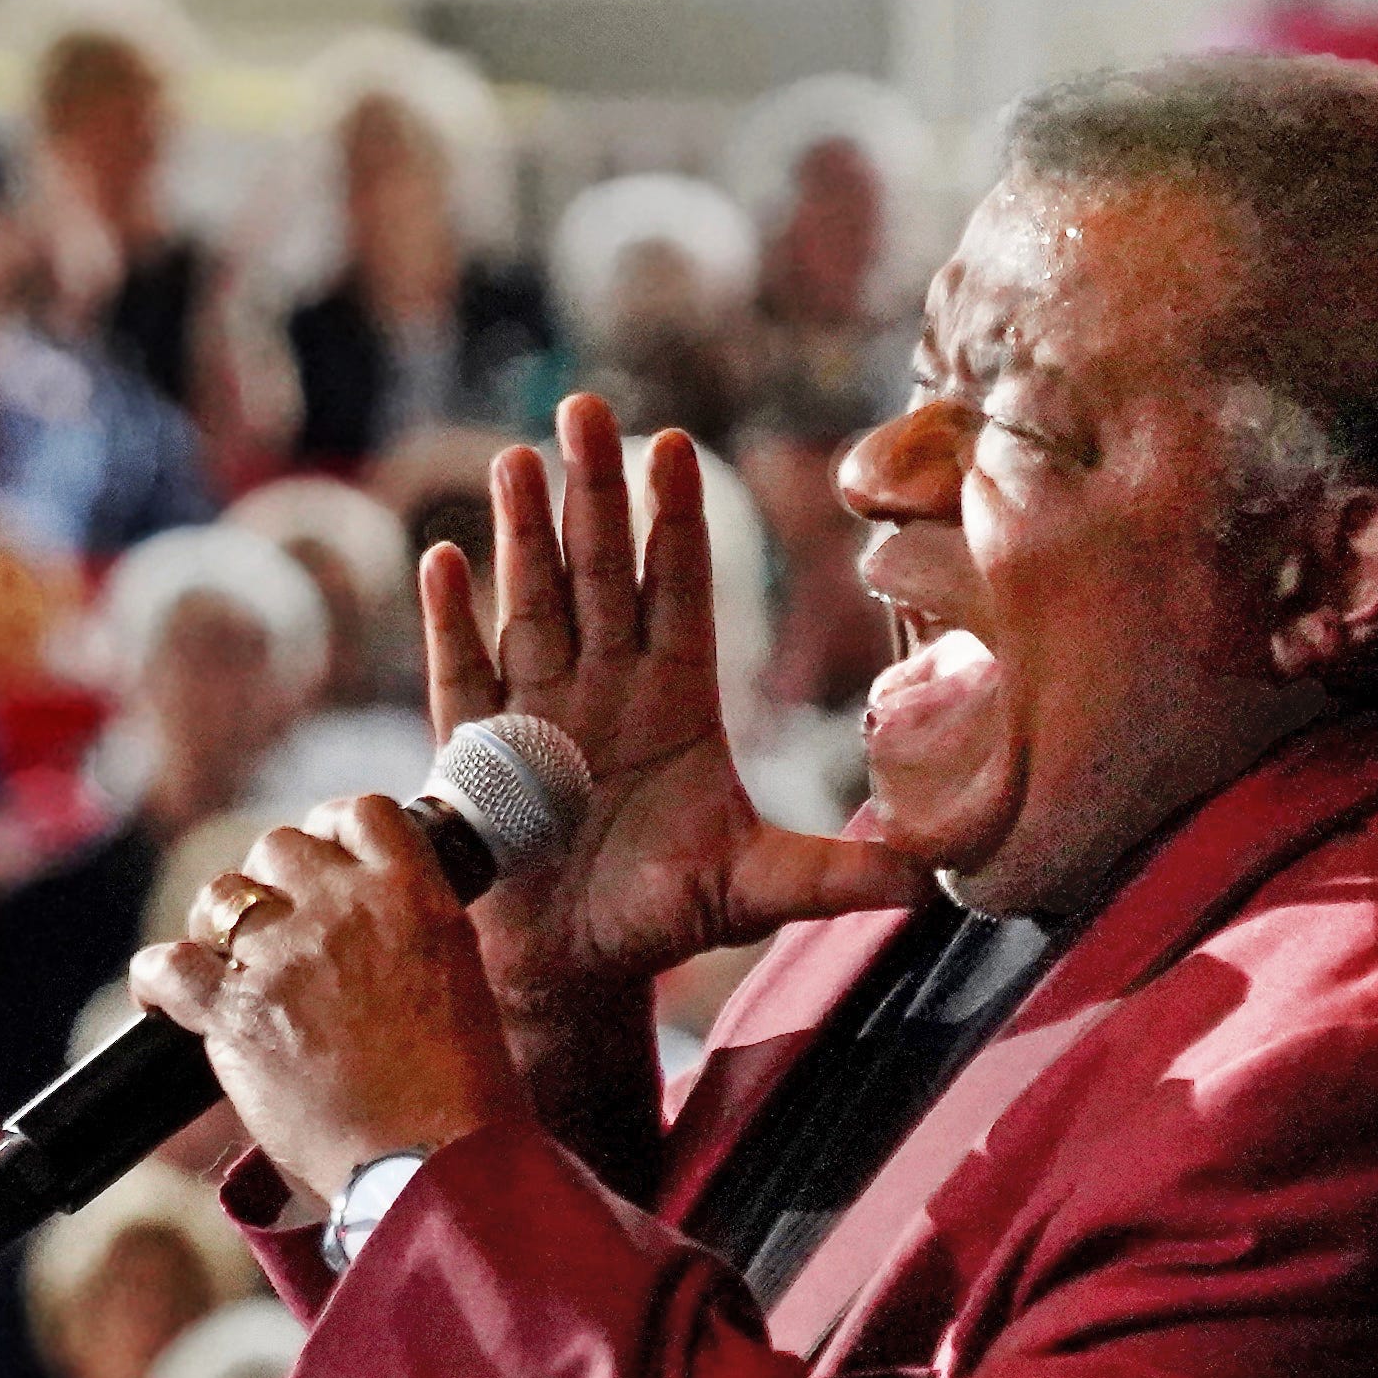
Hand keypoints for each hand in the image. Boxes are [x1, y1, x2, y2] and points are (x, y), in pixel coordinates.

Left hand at [125, 793, 521, 1210]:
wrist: (432, 1160)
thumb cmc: (458, 1095)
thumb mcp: (457, 981)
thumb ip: (410, 936)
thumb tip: (367, 936)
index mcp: (413, 895)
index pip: (358, 812)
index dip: (329, 831)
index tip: (321, 864)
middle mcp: (345, 908)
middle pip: (277, 846)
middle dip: (270, 885)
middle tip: (272, 934)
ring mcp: (285, 956)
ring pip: (221, 893)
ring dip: (217, 925)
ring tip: (224, 967)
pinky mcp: (235, 1012)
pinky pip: (169, 964)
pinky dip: (156, 978)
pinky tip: (163, 1000)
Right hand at [424, 395, 924, 1018]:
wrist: (575, 970)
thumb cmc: (664, 918)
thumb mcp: (757, 890)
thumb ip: (836, 873)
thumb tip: (933, 878)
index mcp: (677, 699)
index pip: (680, 591)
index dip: (677, 519)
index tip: (675, 445)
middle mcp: (606, 687)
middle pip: (601, 571)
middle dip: (595, 490)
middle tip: (587, 407)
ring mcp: (539, 712)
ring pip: (531, 602)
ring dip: (522, 532)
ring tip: (519, 457)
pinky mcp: (479, 755)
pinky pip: (463, 675)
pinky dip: (453, 620)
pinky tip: (444, 559)